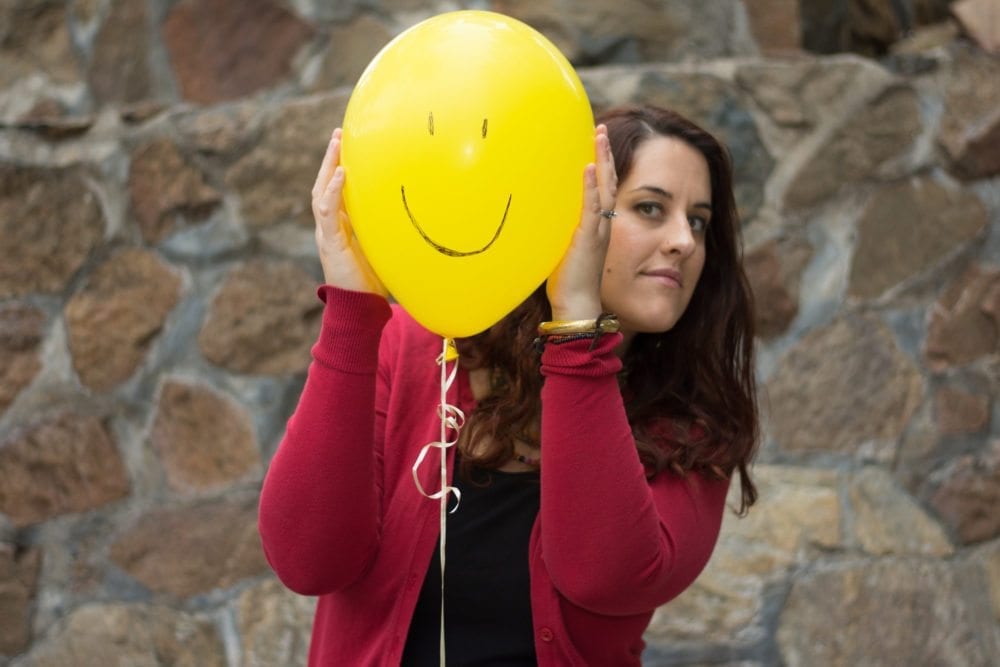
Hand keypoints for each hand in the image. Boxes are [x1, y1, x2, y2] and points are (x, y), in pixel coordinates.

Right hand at [311, 128, 387, 296]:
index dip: (337, 168)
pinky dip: (333, 191)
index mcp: (339, 227)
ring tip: (336, 144)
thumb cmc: (373, 281)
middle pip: (324, 185)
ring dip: (327, 167)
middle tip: (337, 133)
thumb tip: (409, 211)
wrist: (360, 307)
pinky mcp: (330, 242)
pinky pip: (327, 211)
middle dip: (329, 159)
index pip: (334, 191)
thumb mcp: (379, 246)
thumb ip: (384, 228)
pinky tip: (341, 174)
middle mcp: (329, 227)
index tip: (346, 144)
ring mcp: (327, 234)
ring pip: (321, 193)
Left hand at [546, 124, 617, 320]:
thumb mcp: (560, 251)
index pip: (601, 190)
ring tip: (600, 136)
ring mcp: (597, 230)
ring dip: (602, 160)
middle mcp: (601, 224)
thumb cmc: (567, 285)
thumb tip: (536, 220)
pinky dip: (592, 186)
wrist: (577, 306)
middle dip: (605, 154)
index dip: (601, 166)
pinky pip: (593, 207)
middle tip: (601, 129)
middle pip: (608, 181)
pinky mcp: (588, 238)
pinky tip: (588, 167)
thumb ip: (555, 234)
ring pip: (604, 188)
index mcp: (596, 227)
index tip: (596, 144)